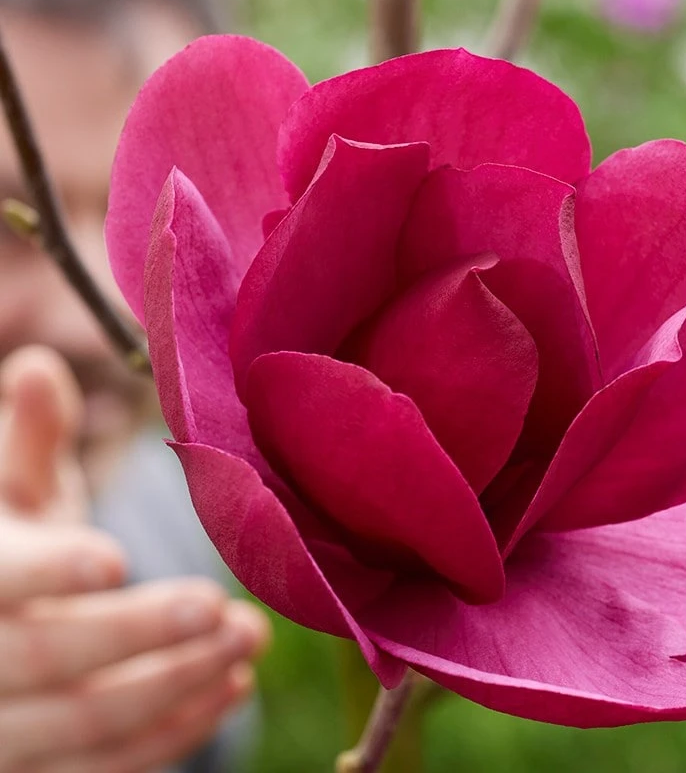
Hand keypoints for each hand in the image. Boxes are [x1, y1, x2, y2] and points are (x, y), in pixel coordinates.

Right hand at [0, 346, 270, 772]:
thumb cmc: (13, 543)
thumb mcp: (12, 492)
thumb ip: (28, 437)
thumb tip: (39, 363)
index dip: (47, 572)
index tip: (115, 556)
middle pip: (48, 658)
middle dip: (138, 633)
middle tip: (220, 604)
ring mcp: (4, 730)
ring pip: (84, 724)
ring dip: (177, 683)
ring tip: (250, 638)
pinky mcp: (40, 770)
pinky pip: (105, 770)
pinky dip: (173, 732)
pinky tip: (232, 687)